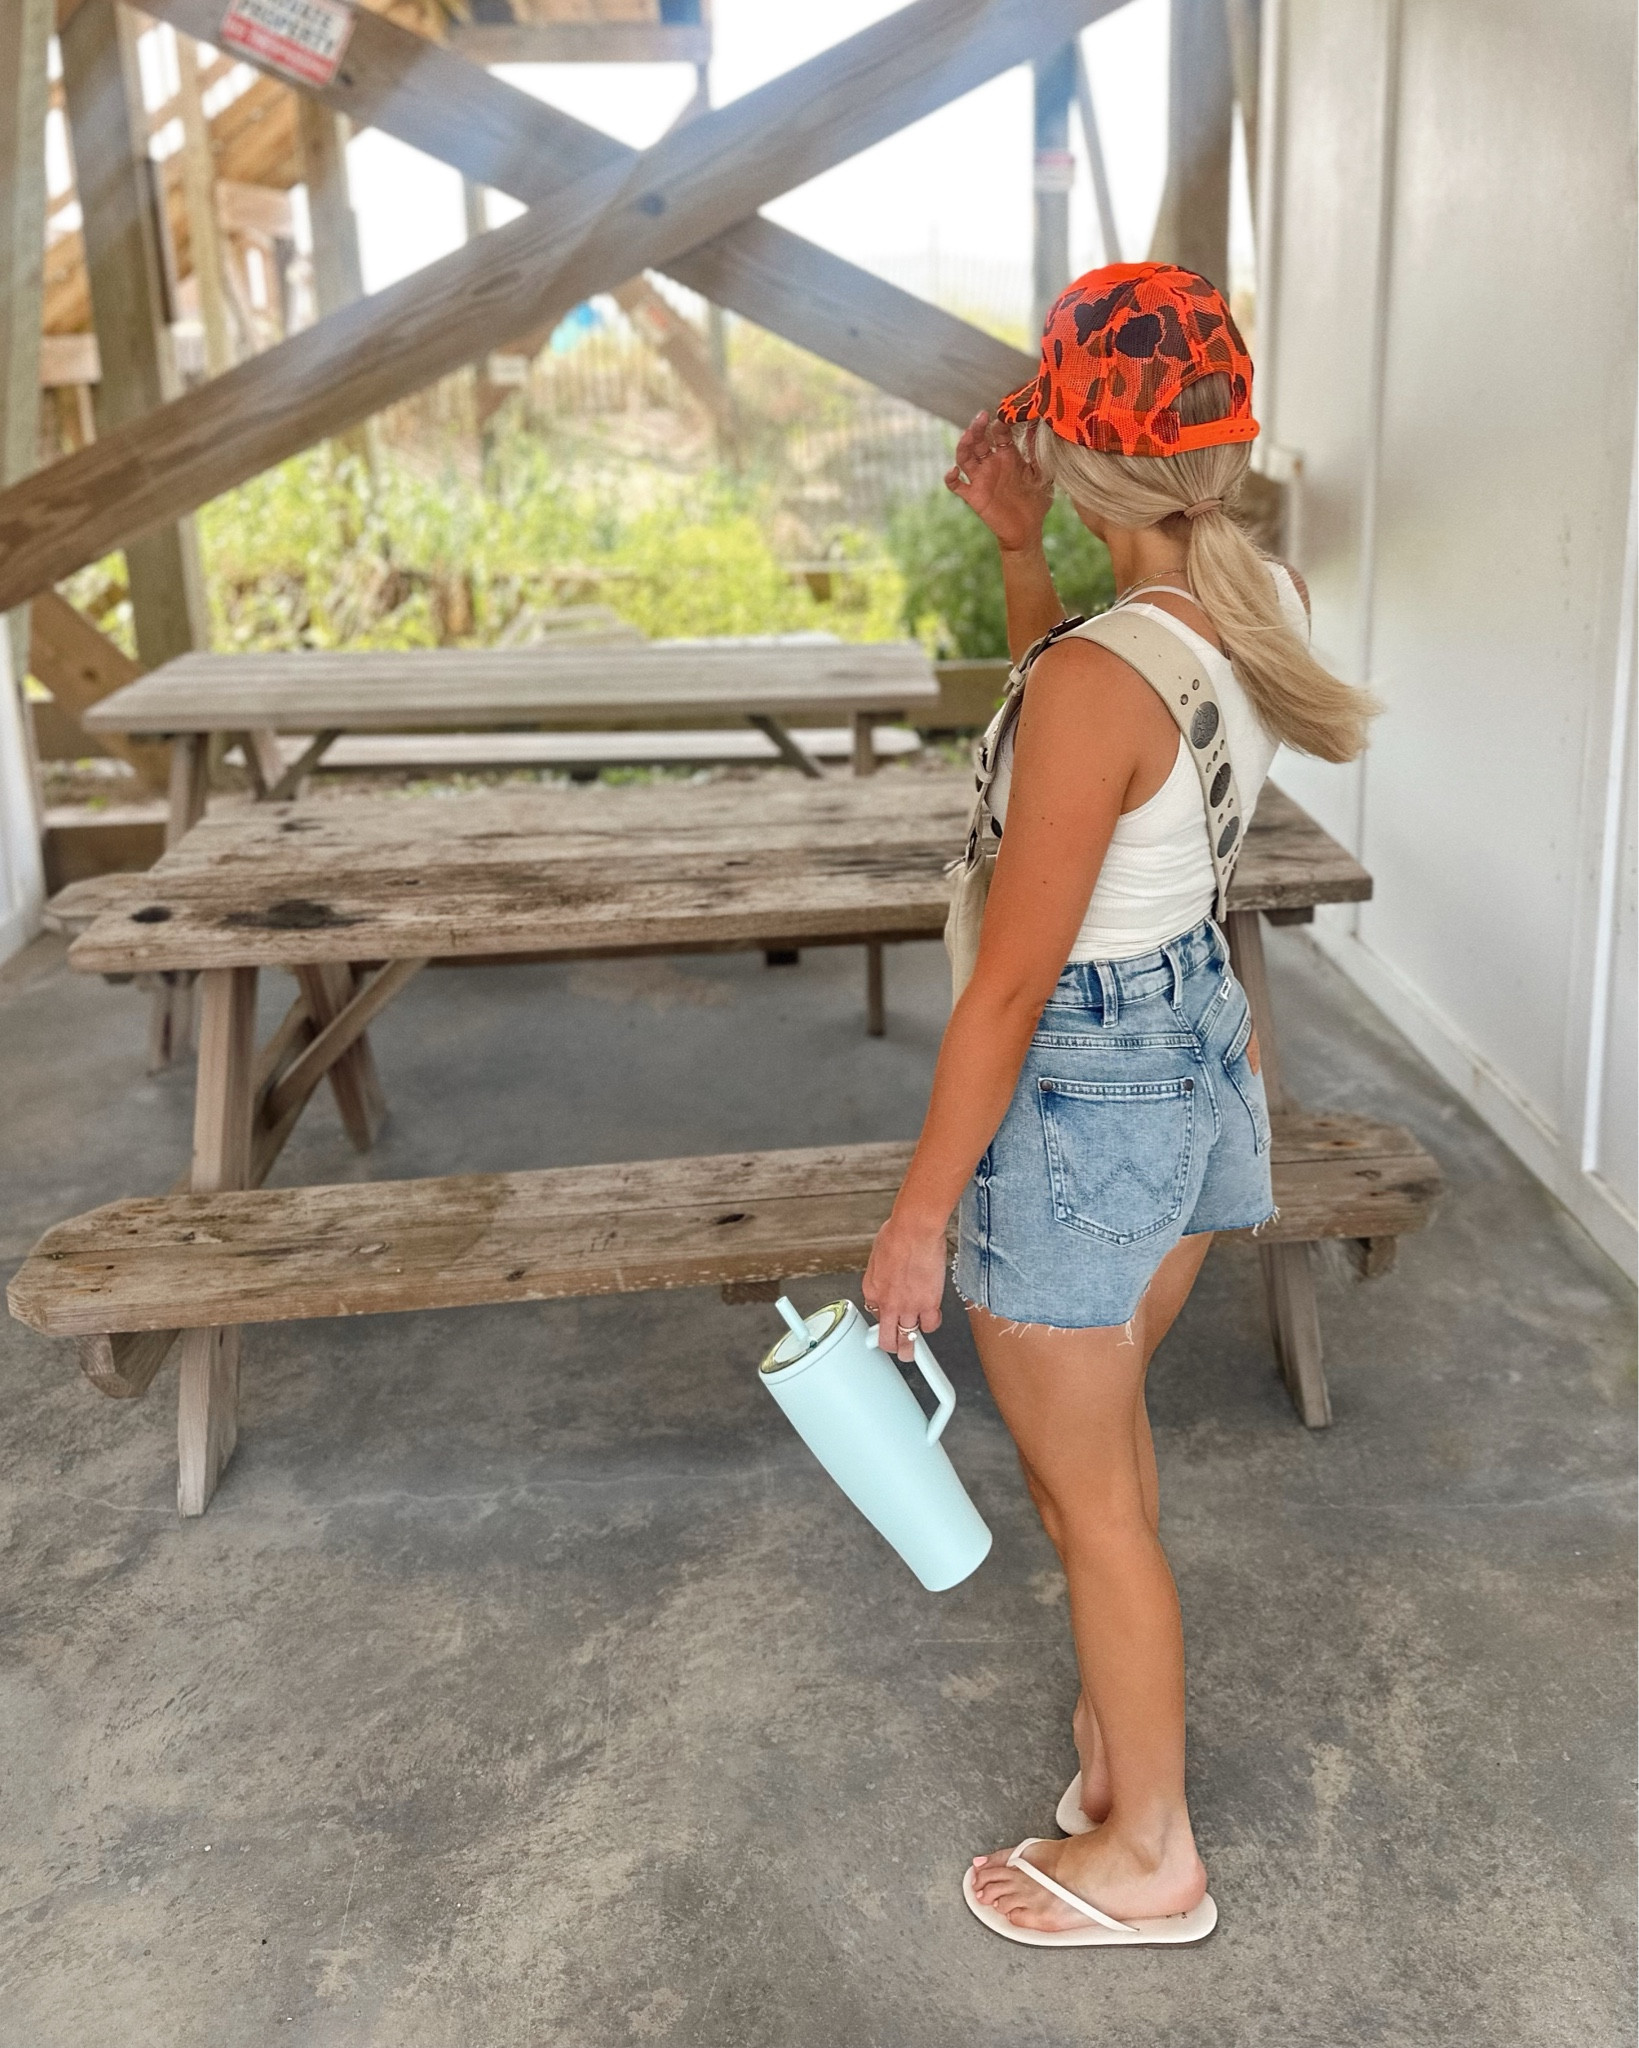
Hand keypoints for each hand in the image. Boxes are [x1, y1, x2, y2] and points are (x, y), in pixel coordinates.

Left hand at [862, 1207, 948, 1361]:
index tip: (885, 1321)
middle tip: (896, 1349)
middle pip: (886, 1338)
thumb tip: (887, 1278)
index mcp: (872, 1290)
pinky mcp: (928, 1304)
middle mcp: (887, 1303)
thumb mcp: (878, 1257)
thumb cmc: (897, 1234)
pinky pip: (929, 1326)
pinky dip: (931, 1326)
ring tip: (912, 1353)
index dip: (881, 1319)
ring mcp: (908, 1307)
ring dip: (910, 1349)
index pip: (873, 1315)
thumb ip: (882, 1275)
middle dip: (891, 1346)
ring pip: (907, 1340)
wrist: (914, 1230)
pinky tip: (931, 1321)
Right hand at [944, 410, 1053, 553]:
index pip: (999, 433)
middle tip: (982, 416)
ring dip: (963, 444)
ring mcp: (981, 479)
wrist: (1028, 530)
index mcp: (1008, 456)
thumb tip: (1040, 427)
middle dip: (978, 427)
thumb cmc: (1036, 502)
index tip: (1006, 415)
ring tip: (968, 435)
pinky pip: (956, 485)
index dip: (1001, 423)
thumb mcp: (1042, 474)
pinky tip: (954, 471)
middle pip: (979, 440)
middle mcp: (992, 464)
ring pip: (965, 457)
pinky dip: (950, 478)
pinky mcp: (974, 496)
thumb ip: (1038, 453)